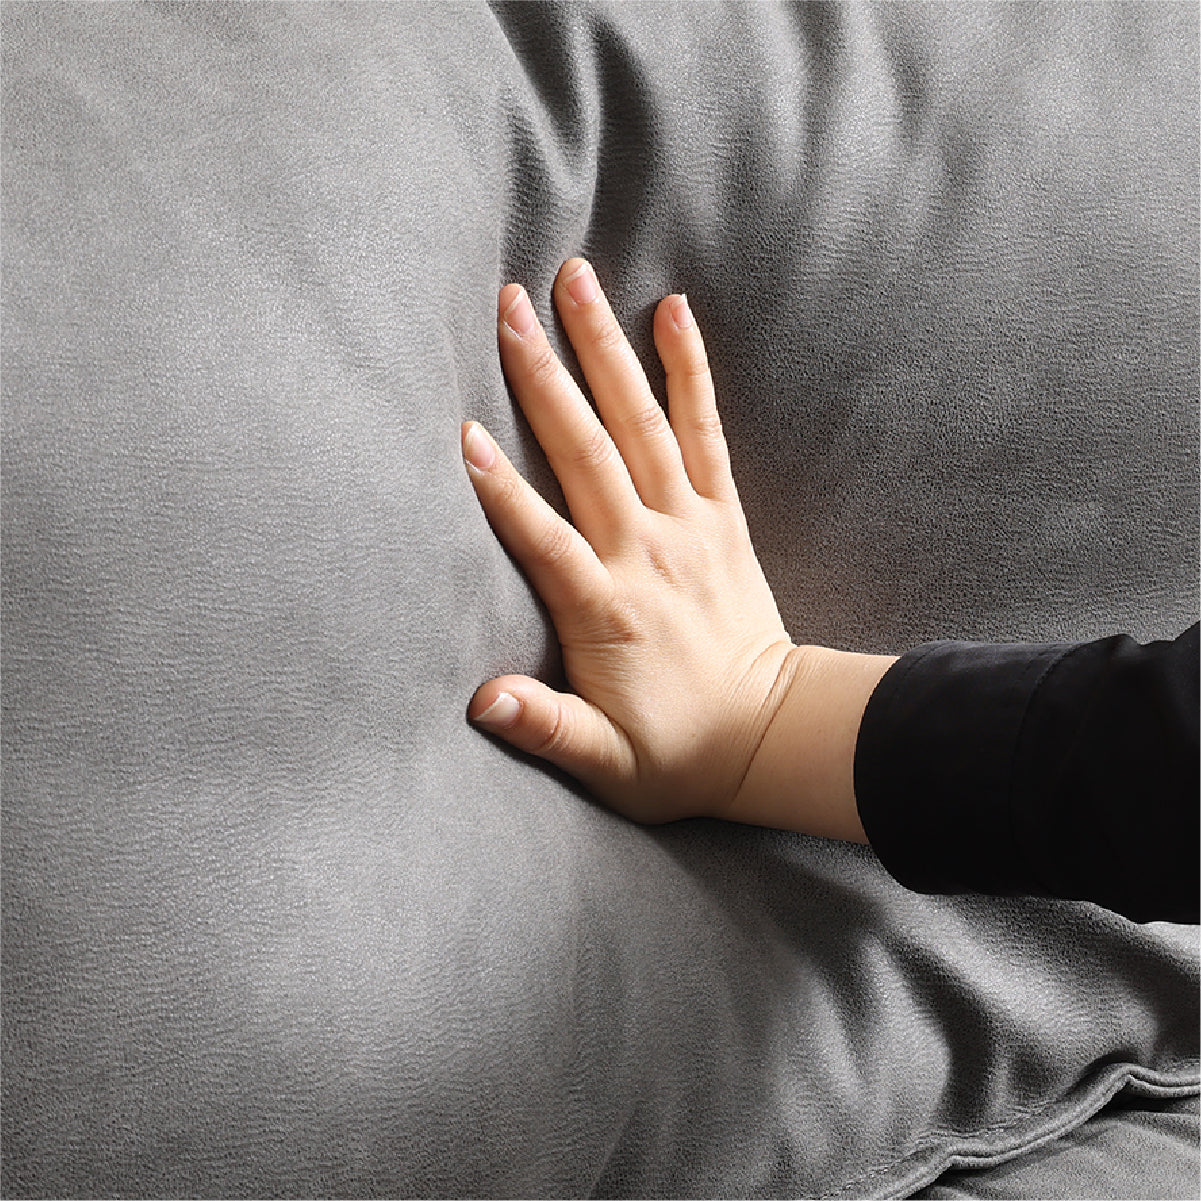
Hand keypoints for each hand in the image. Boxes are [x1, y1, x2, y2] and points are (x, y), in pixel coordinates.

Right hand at [463, 258, 892, 836]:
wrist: (770, 734)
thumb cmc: (676, 750)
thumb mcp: (605, 762)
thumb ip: (545, 728)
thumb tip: (481, 702)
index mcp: (608, 611)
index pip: (545, 539)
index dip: (502, 489)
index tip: (463, 430)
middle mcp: (648, 554)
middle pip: (587, 454)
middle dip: (545, 377)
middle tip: (507, 306)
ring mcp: (690, 527)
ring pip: (642, 424)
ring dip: (606, 349)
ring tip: (575, 279)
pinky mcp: (722, 516)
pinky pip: (706, 432)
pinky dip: (690, 371)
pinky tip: (673, 312)